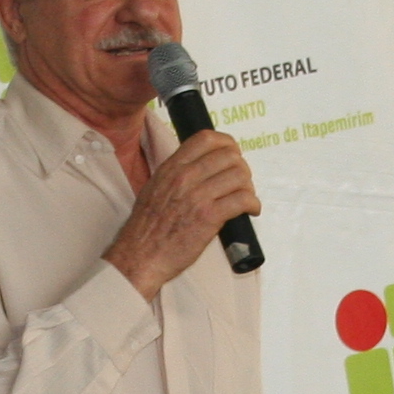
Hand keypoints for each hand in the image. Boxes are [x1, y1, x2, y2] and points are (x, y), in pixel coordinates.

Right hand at [101, 130, 258, 300]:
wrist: (140, 255)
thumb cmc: (146, 227)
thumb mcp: (154, 187)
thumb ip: (176, 173)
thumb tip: (200, 166)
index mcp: (172, 167)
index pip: (206, 138)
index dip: (227, 143)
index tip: (233, 153)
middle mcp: (185, 177)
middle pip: (229, 156)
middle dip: (241, 167)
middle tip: (240, 182)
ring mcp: (198, 196)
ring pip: (239, 176)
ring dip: (248, 187)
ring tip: (245, 198)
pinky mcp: (210, 217)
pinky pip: (243, 200)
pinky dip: (253, 204)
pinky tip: (251, 210)